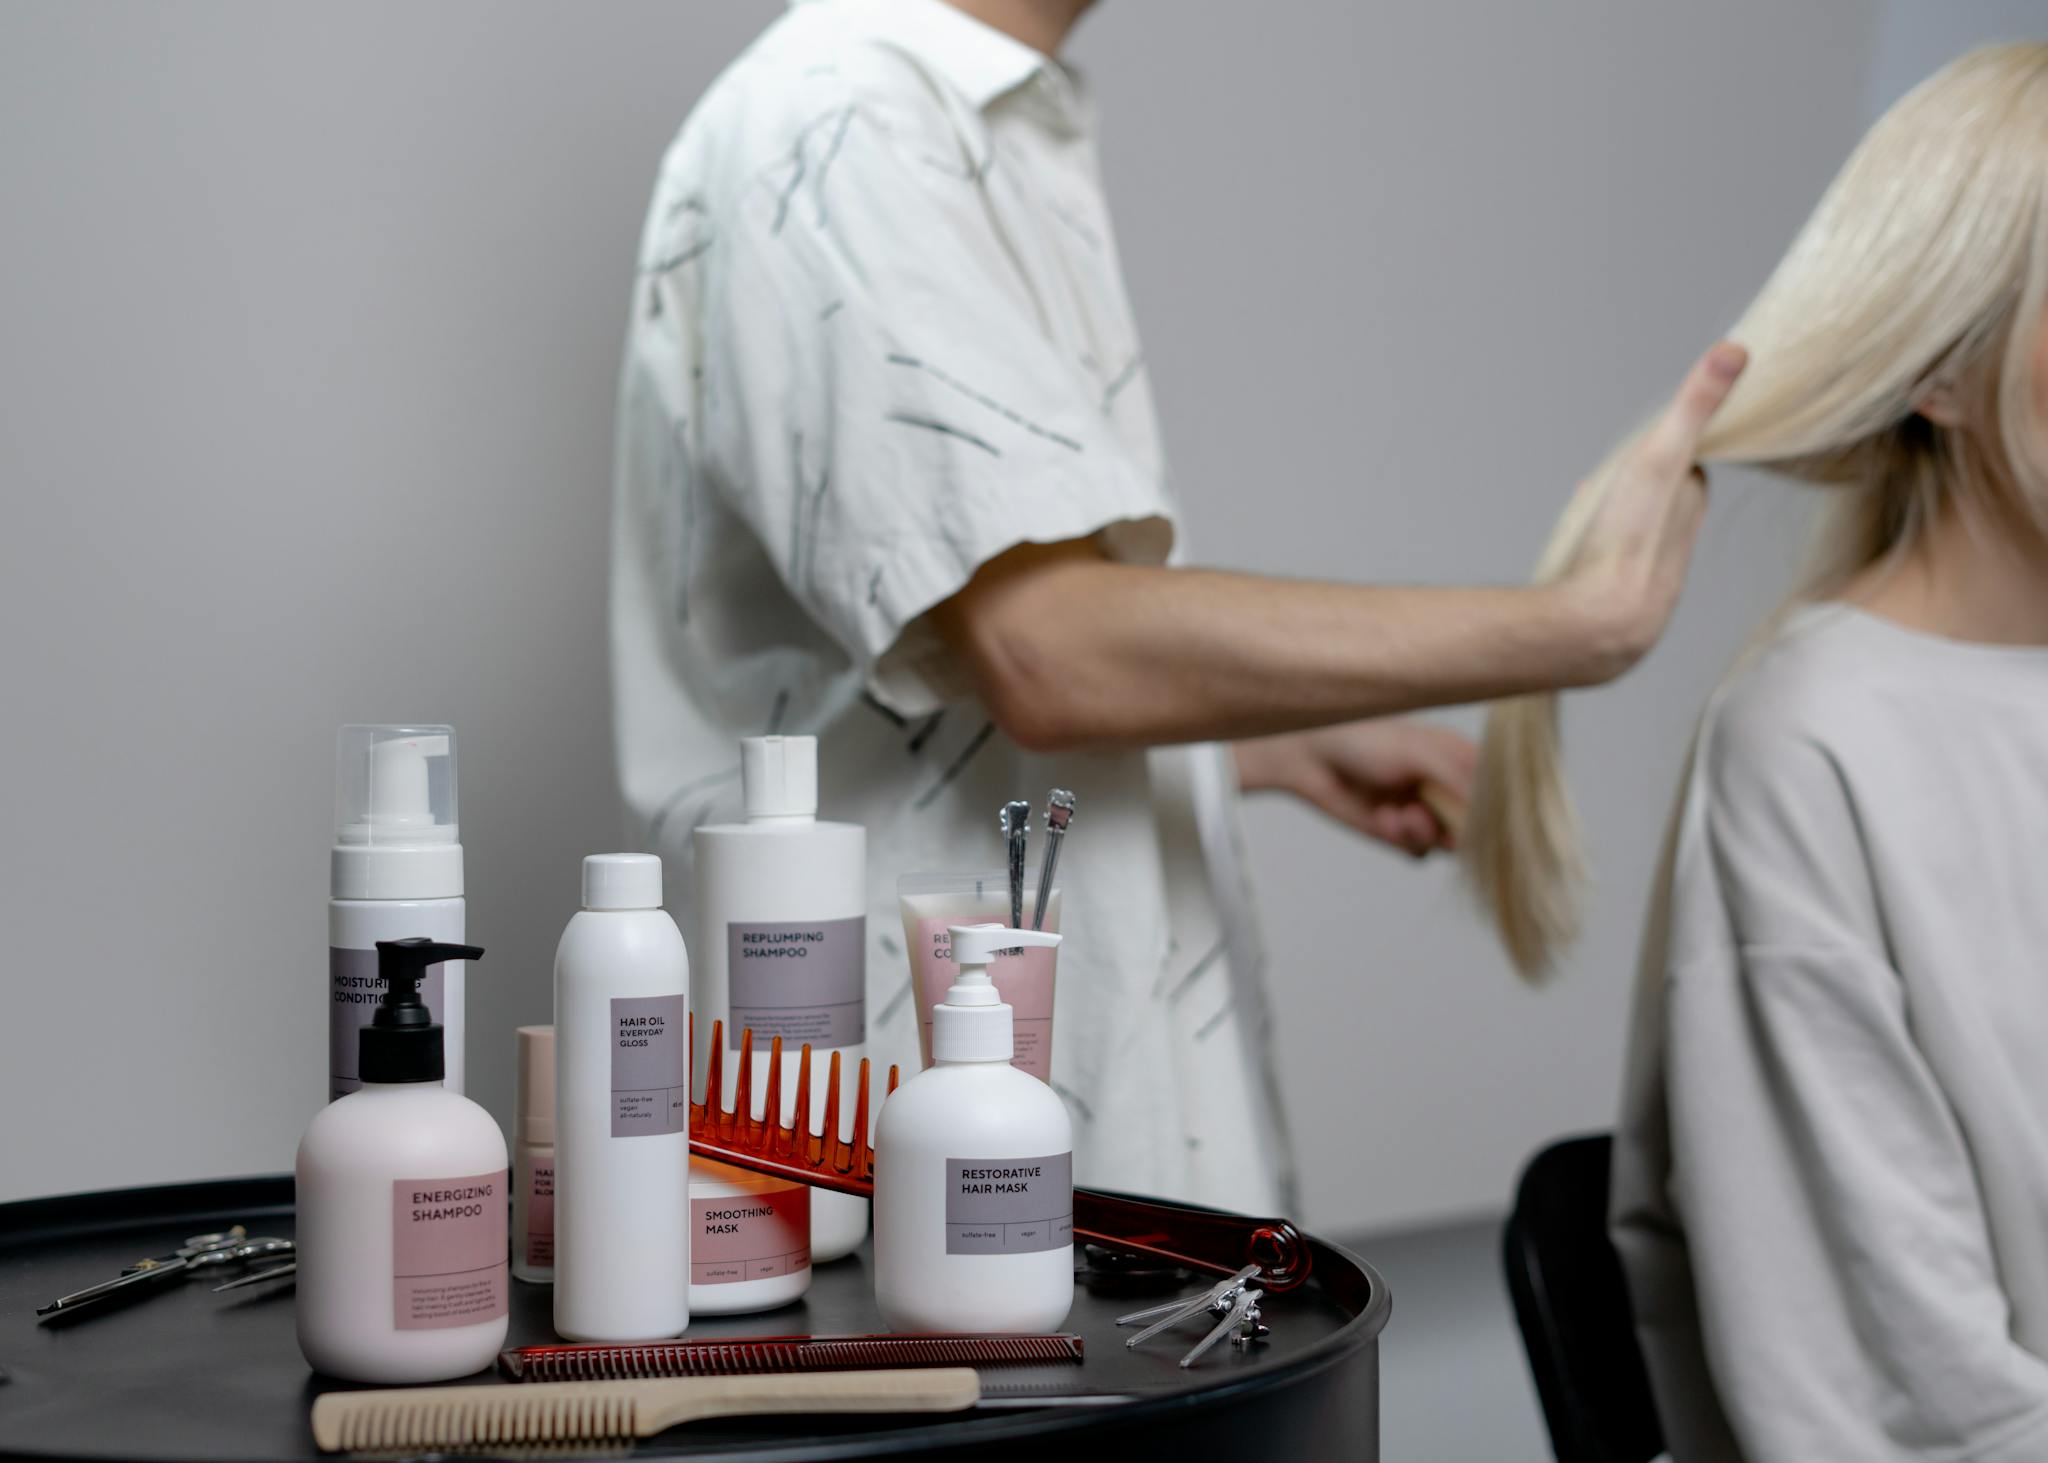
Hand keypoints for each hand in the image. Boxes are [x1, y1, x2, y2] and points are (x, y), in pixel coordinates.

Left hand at [1234, 719, 1476, 856]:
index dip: (1497, 808)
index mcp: (1461, 758)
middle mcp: (1448, 787)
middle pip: (1480, 825)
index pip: (1499, 791)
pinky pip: (1420, 853)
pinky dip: (1405, 840)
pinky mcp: (1401, 834)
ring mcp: (1426, 811)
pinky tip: (1383, 817)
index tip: (1485, 817)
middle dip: (1461, 828)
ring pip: (1451, 844)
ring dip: (1427, 833)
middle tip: (1439, 821)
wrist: (1311, 757)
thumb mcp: (1419, 752)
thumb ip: (1458, 777)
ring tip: (1403, 815)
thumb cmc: (1365, 741)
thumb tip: (1492, 809)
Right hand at [1554, 341, 1747, 681]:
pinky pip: (1611, 581)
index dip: (1666, 453)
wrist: (1598, 629)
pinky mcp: (1620, 615)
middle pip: (1661, 510)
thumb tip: (1735, 351)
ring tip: (1587, 526)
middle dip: (1637, 493)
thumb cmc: (1626, 544)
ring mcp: (1649, 587)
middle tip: (1607, 484)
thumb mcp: (1657, 460)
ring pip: (1635, 547)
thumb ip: (1693, 408)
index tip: (1647, 444)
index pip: (1687, 473)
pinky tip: (1575, 570)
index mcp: (1687, 511)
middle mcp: (1677, 552)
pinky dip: (1597, 567)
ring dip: (1613, 532)